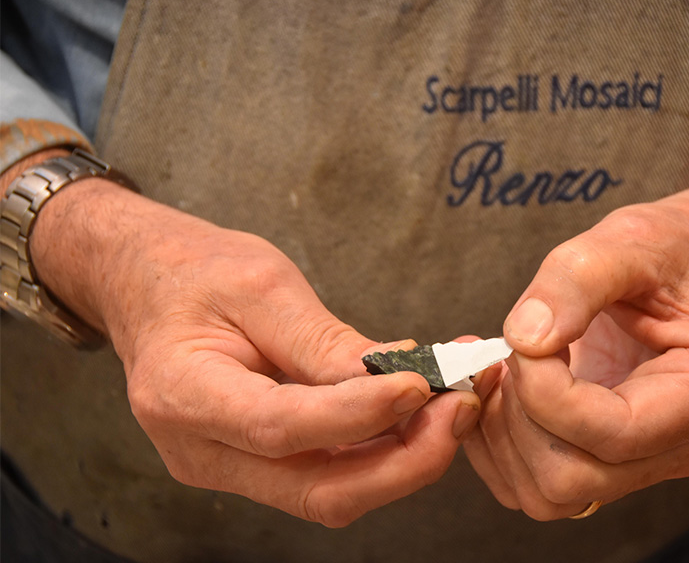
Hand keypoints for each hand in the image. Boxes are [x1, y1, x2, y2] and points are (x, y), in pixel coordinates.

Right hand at [28, 178, 480, 526]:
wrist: (149, 286)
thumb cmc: (195, 273)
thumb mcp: (259, 283)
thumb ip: (322, 340)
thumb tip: (399, 376)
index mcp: (182, 395)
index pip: (280, 426)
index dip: (359, 414)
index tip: (422, 384)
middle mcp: (203, 450)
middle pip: (319, 489)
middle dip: (406, 459)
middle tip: (463, 404)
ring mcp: (231, 466)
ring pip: (335, 491)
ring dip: (409, 455)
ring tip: (460, 399)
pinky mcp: (261, 463)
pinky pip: (333, 471)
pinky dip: (388, 447)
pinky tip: (427, 408)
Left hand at [464, 140, 688, 519]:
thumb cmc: (674, 252)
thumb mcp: (633, 239)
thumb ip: (577, 279)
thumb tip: (525, 336)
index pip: (613, 432)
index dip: (546, 392)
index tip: (525, 338)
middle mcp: (686, 443)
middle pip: (573, 478)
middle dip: (520, 415)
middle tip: (512, 355)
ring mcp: (648, 460)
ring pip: (548, 493)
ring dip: (503, 435)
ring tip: (504, 370)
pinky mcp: (611, 459)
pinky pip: (540, 484)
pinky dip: (500, 445)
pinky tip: (503, 389)